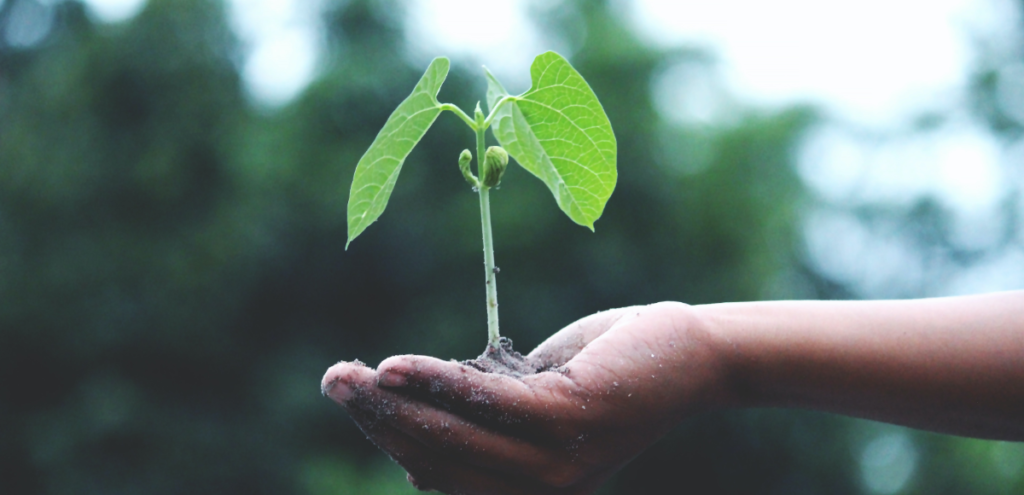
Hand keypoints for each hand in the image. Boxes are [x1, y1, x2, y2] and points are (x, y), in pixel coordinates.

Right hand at [321, 302, 729, 493]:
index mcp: (527, 491)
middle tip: (333, 380)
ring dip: (394, 404)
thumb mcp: (535, 397)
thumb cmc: (608, 370)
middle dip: (378, 420)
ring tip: (349, 375)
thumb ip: (484, 413)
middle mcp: (540, 491)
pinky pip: (488, 404)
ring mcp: (556, 462)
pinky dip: (438, 383)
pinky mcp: (570, 420)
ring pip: (454, 437)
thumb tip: (417, 410)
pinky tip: (396, 366)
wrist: (689, 355)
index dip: (390, 437)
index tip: (354, 398)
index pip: (440, 473)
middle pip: (438, 459)